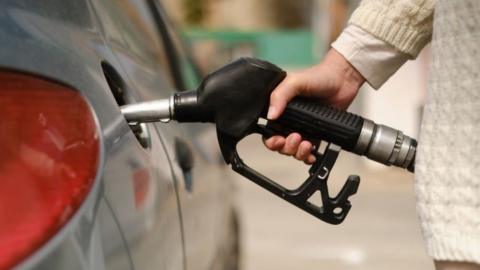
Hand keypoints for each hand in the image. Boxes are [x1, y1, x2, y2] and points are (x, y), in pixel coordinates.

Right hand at [263, 48, 364, 163]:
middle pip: (280, 145)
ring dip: (298, 152)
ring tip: (306, 144)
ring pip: (293, 151)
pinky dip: (308, 157)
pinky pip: (308, 152)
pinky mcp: (316, 134)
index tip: (278, 139)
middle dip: (286, 147)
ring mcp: (303, 129)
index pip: (268, 131)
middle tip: (296, 138)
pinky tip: (312, 154)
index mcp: (279, 109)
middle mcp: (289, 121)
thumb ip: (279, 95)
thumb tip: (270, 115)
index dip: (271, 140)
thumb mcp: (294, 81)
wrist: (343, 80)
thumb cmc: (319, 76)